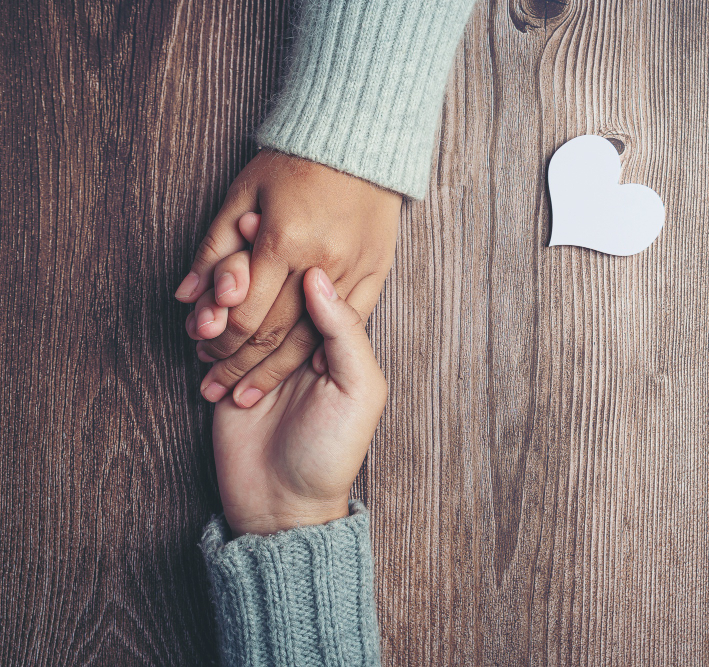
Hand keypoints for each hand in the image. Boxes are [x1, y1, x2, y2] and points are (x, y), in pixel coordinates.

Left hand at [175, 149, 400, 407]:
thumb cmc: (294, 163)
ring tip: (245, 390)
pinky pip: (346, 329)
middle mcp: (321, 262)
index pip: (245, 313)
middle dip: (239, 364)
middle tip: (216, 383)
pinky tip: (297, 372)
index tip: (202, 353)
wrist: (360, 141)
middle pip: (274, 334)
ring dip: (273, 371)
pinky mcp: (376, 275)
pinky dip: (319, 352)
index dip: (220, 341)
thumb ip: (213, 248)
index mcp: (284, 240)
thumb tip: (186, 296)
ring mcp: (354, 271)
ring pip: (310, 339)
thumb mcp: (242, 194)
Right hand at [212, 267, 387, 535]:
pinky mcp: (226, 370)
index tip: (259, 224)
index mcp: (336, 337)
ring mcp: (259, 352)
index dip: (284, 250)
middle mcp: (298, 337)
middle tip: (229, 278)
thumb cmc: (332, 452)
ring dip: (218, 296)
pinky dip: (202, 324)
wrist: (283, 506)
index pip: (310, 277)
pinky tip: (198, 326)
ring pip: (236, 303)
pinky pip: (213, 334)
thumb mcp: (358, 391)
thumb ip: (346, 333)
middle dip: (242, 271)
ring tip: (210, 310)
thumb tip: (318, 276)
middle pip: (268, 282)